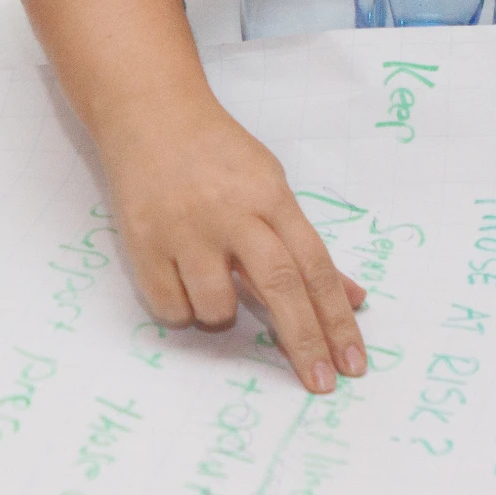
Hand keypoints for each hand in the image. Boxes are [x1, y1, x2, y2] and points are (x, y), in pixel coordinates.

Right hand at [99, 94, 366, 393]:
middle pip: (278, 286)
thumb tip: (352, 300)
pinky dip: (182, 308)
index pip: (314, 265)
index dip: (336, 318)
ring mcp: (183, 229)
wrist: (147, 111)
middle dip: (304, 340)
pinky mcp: (142, 242)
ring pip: (217, 306)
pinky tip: (181, 277)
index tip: (353, 362)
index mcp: (269, 196)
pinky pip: (171, 307)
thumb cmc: (216, 153)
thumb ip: (304, 243)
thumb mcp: (270, 184)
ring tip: (212, 278)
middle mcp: (229, 212)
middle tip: (320, 383)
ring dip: (223, 313)